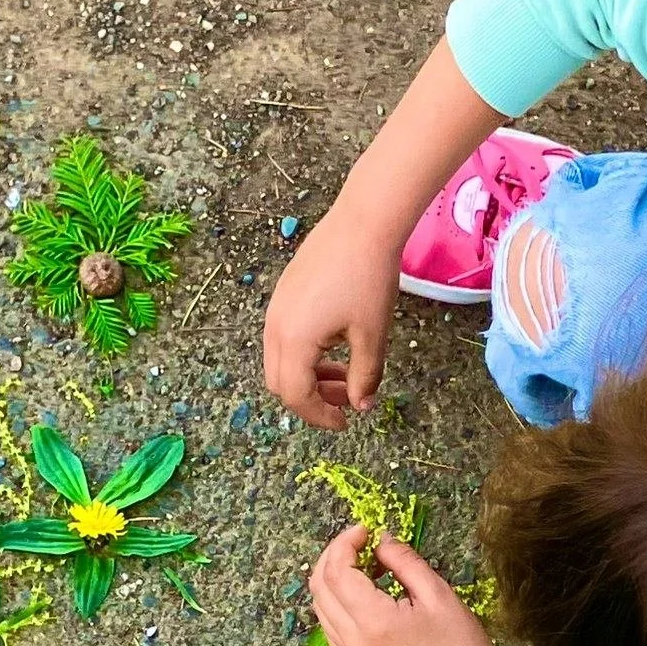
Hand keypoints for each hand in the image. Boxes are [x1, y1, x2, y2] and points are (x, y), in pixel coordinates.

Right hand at [263, 203, 401, 429]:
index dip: (320, 416)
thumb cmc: (369, 278)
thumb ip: (365, 377)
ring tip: (347, 374)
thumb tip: (362, 406)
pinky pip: (284, 338)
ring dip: (309, 376)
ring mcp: (276, 309)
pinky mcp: (283, 295)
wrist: (362, 223)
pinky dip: (305, 355)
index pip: (296, 396)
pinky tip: (336, 345)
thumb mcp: (372, 335)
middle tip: (346, 401)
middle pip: (279, 383)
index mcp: (294, 341)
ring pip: (280, 361)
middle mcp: (275, 327)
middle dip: (311, 399)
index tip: (346, 422)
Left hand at [308, 525, 500, 645]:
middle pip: (320, 587)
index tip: (365, 530)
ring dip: (333, 579)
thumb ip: (404, 561)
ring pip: (320, 607)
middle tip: (360, 542)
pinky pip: (330, 626)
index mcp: (374, 622)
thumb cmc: (459, 643)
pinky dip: (336, 602)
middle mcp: (353, 642)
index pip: (337, 572)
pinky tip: (361, 593)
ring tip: (364, 565)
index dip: (345, 543)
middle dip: (333, 556)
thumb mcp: (437, 592)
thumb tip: (381, 541)